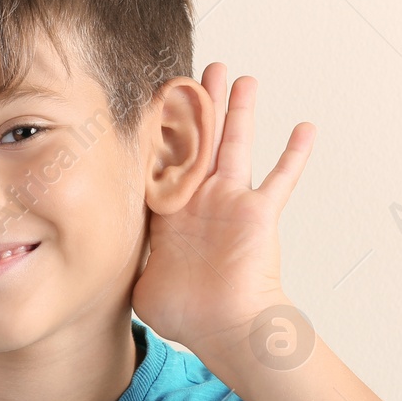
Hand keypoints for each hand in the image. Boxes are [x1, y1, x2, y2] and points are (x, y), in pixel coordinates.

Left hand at [131, 63, 315, 360]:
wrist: (225, 329)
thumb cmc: (188, 315)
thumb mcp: (140, 280)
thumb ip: (123, 256)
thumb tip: (95, 253)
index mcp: (171, 211)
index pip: (162, 159)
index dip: (159, 129)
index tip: (154, 98)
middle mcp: (201, 200)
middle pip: (199, 140)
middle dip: (199, 105)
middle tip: (199, 71)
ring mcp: (232, 203)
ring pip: (236, 145)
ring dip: (240, 111)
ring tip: (242, 78)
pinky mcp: (259, 212)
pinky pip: (282, 177)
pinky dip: (295, 154)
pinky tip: (305, 127)